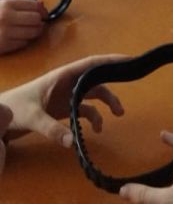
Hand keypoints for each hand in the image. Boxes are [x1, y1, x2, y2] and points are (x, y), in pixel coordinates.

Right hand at [0, 0, 46, 54]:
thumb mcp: (2, 6)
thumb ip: (21, 5)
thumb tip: (43, 7)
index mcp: (7, 4)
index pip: (35, 6)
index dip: (42, 11)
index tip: (44, 14)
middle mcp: (7, 17)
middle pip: (36, 19)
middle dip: (39, 22)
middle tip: (36, 24)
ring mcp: (5, 32)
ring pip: (33, 33)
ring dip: (34, 33)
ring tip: (27, 31)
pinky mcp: (4, 46)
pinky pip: (24, 43)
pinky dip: (24, 41)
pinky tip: (17, 38)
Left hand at [0, 54, 124, 149]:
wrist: (0, 117)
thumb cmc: (15, 107)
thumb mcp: (32, 117)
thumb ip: (52, 130)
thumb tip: (73, 143)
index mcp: (62, 76)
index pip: (91, 64)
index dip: (111, 60)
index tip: (129, 60)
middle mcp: (67, 84)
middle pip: (96, 80)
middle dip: (113, 86)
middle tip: (128, 91)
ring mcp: (65, 96)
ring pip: (92, 96)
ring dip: (106, 104)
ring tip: (118, 115)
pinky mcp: (62, 109)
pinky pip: (83, 111)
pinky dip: (92, 119)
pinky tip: (94, 131)